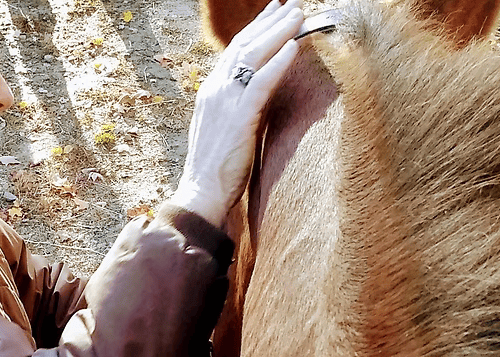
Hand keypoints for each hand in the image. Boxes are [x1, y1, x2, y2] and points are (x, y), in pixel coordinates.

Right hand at [169, 0, 303, 226]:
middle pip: (244, 46)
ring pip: (253, 56)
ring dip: (278, 33)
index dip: (255, 29)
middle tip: (291, 5)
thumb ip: (236, 109)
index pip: (234, 51)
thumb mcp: (223, 131)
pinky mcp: (239, 118)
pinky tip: (294, 47)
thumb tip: (257, 98)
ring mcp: (224, 102)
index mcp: (210, 92)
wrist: (201, 194)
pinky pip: (261, 83)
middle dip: (270, 22)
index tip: (273, 13)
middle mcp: (214, 90)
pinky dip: (278, 63)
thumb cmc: (214, 170)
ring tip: (298, 16)